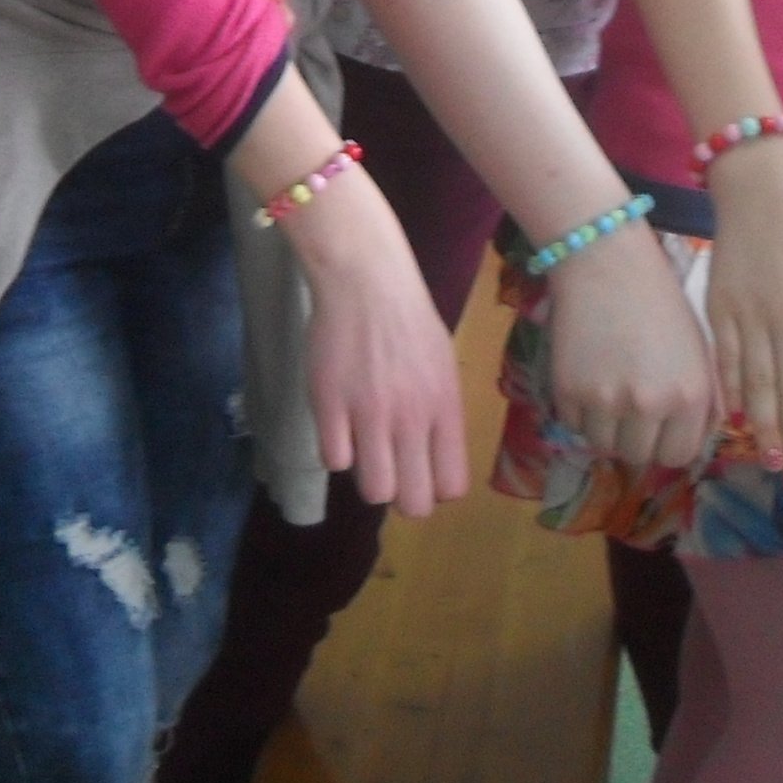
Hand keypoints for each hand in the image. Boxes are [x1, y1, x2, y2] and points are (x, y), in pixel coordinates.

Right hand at [282, 166, 468, 516]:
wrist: (366, 280)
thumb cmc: (409, 320)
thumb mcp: (443, 367)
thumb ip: (441, 415)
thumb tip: (434, 460)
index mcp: (445, 408)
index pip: (452, 486)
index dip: (435, 489)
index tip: (422, 473)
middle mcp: (412, 417)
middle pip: (414, 502)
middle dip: (403, 497)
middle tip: (392, 472)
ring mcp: (370, 413)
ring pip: (374, 490)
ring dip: (369, 479)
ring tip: (365, 451)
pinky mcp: (330, 404)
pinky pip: (334, 460)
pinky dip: (336, 451)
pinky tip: (339, 428)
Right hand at [544, 224, 718, 469]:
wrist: (607, 262)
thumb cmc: (661, 301)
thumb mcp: (698, 351)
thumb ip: (703, 401)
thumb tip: (691, 441)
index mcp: (690, 395)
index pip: (679, 457)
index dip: (668, 445)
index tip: (660, 429)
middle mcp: (651, 405)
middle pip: (639, 457)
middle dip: (635, 439)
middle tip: (630, 411)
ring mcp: (606, 401)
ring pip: (604, 447)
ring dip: (606, 430)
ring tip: (608, 396)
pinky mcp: (569, 391)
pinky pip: (574, 425)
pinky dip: (580, 412)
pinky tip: (588, 378)